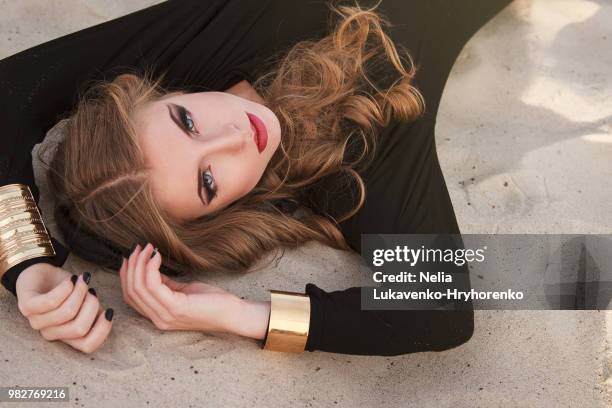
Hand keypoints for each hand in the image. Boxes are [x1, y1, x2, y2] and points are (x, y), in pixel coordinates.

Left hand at [15, 263, 113, 353]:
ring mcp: (37, 322)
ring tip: (81, 280)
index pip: (87, 346)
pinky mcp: (26, 307)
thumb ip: (95, 312)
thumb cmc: (66, 289)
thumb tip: (107, 315)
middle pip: (80, 328)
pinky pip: (51, 301)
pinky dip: (66, 288)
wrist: (39, 272)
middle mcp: (51, 333)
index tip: (109, 311)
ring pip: (67, 312)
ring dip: (80, 291)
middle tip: (91, 291)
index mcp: (67, 336)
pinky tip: (70, 280)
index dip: (103, 330)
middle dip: (93, 305)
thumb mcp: (85, 301)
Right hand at [120, 243, 245, 333]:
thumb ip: (165, 285)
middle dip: (131, 266)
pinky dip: (151, 267)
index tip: (130, 256)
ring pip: (139, 287)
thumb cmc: (212, 302)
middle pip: (131, 291)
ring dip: (140, 263)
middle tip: (138, 247)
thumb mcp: (183, 291)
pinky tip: (157, 255)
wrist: (234, 315)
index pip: (130, 297)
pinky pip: (153, 285)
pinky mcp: (176, 308)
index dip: (126, 275)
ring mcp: (166, 316)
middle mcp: (158, 320)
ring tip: (147, 248)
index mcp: (158, 316)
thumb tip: (150, 269)